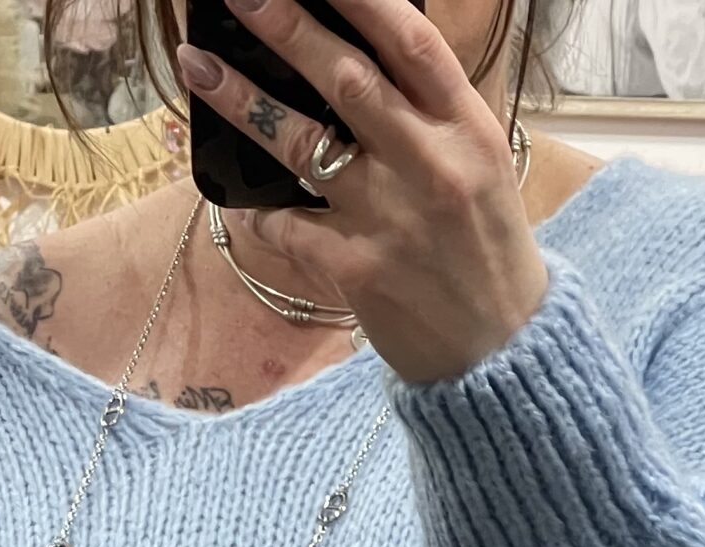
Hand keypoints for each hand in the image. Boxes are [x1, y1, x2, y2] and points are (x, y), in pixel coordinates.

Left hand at [176, 0, 547, 382]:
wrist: (504, 353)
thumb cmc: (490, 254)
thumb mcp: (481, 168)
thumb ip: (432, 117)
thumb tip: (369, 62)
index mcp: (466, 129)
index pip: (410, 43)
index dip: (362, 0)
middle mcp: (428, 164)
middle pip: (347, 79)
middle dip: (287, 28)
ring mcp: (390, 218)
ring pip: (303, 144)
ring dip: (245, 101)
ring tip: (200, 65)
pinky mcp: (358, 271)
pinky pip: (290, 227)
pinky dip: (258, 211)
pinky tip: (234, 195)